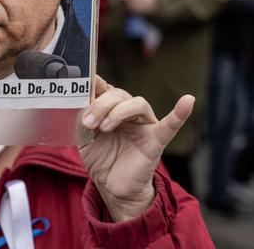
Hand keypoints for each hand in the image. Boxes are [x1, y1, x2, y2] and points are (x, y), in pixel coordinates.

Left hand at [78, 76, 193, 221]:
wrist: (112, 187)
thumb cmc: (100, 158)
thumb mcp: (84, 137)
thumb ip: (82, 120)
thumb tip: (82, 104)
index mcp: (110, 108)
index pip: (106, 88)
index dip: (96, 83)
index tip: (85, 82)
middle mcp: (128, 112)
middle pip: (119, 94)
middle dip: (101, 105)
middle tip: (89, 122)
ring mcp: (144, 125)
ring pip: (137, 103)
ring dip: (116, 112)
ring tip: (104, 128)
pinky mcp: (155, 140)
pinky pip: (170, 125)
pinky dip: (179, 113)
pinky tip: (188, 101)